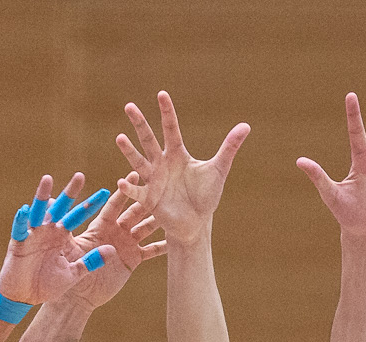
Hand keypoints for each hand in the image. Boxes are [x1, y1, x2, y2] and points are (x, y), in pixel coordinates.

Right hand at [0, 173, 113, 306]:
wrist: (24, 297)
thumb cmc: (47, 285)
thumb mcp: (73, 274)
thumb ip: (90, 262)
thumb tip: (112, 250)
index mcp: (62, 236)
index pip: (79, 216)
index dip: (90, 205)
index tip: (106, 192)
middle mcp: (49, 231)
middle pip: (61, 207)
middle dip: (70, 193)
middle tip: (80, 176)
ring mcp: (33, 235)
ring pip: (38, 212)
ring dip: (42, 196)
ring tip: (47, 179)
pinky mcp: (18, 243)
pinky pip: (19, 230)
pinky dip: (21, 221)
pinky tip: (25, 210)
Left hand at [67, 182, 167, 308]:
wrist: (79, 296)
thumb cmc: (70, 270)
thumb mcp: (67, 248)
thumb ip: (68, 230)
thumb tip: (58, 207)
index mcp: (101, 226)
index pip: (114, 204)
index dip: (124, 190)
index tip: (133, 174)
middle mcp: (116, 231)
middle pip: (135, 212)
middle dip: (148, 201)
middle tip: (163, 186)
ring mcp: (126, 244)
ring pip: (146, 228)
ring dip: (160, 220)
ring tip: (176, 210)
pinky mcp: (133, 259)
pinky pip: (151, 251)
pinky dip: (163, 246)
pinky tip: (178, 239)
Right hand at [115, 91, 247, 246]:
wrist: (196, 223)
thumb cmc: (206, 196)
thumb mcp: (219, 169)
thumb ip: (229, 147)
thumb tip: (246, 126)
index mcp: (177, 155)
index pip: (171, 129)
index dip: (167, 112)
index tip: (161, 94)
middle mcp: (162, 164)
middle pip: (149, 139)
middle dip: (140, 124)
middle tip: (129, 106)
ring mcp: (154, 181)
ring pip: (139, 162)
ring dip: (129, 151)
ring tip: (120, 137)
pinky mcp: (149, 199)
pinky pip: (137, 192)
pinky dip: (129, 187)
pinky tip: (122, 181)